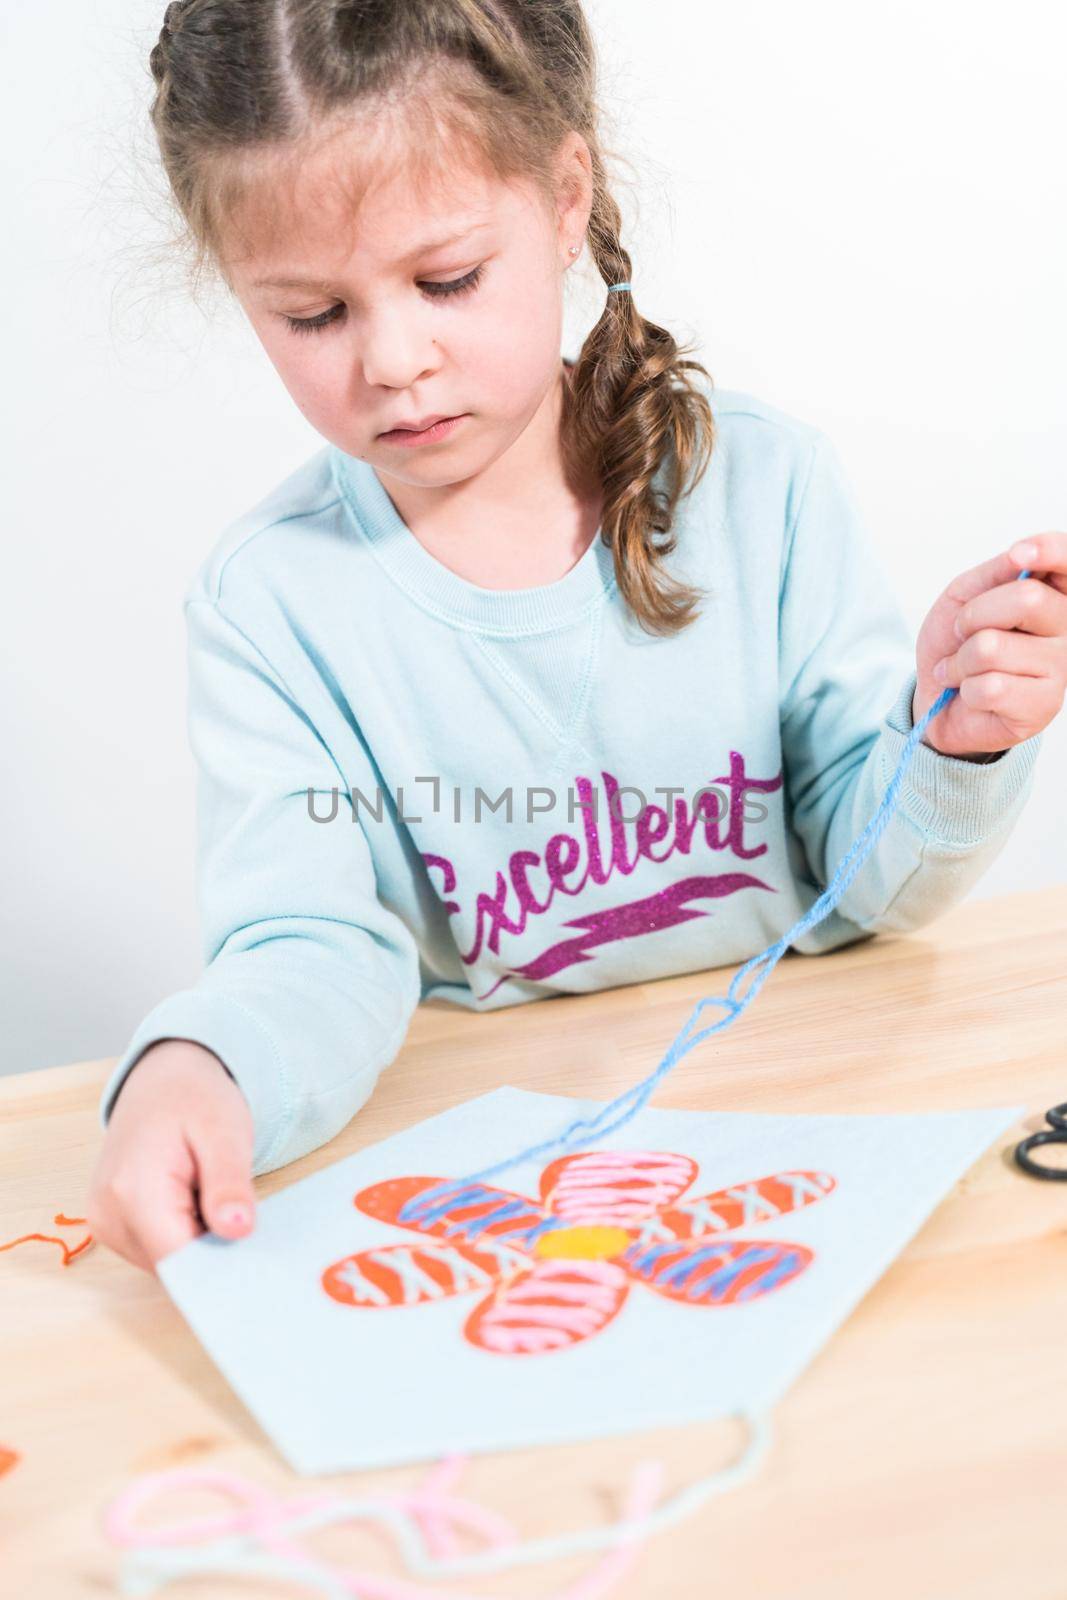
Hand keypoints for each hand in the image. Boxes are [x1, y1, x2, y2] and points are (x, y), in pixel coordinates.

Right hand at [85, 1039, 255, 1272]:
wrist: (162, 1078)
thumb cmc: (195, 1097)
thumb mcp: (225, 1131)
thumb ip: (228, 1183)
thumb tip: (237, 1231)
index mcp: (133, 1191)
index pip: (180, 1261)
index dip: (221, 1263)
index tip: (254, 1249)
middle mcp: (108, 1214)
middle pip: (174, 1265)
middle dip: (213, 1250)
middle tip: (241, 1211)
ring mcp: (104, 1223)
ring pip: (166, 1262)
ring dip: (198, 1241)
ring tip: (212, 1195)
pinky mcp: (111, 1225)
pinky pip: (156, 1250)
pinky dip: (183, 1234)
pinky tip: (196, 1201)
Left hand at [912, 536, 1066, 757]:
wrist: (936, 696)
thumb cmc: (954, 644)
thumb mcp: (964, 596)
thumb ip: (995, 572)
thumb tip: (1020, 556)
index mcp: (1050, 595)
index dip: (1050, 551)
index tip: (1019, 555)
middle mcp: (1064, 628)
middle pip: (1028, 600)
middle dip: (973, 616)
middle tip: (962, 633)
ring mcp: (1060, 667)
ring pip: (994, 647)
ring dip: (961, 661)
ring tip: (962, 669)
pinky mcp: (1044, 705)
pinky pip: (991, 687)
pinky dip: (966, 688)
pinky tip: (972, 693)